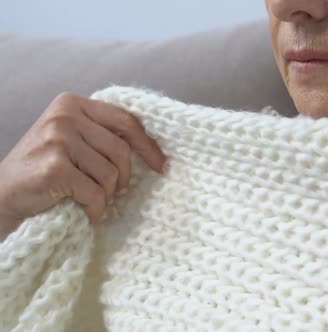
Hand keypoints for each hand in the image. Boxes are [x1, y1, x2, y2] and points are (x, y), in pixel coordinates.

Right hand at [0, 92, 165, 234]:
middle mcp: (65, 116)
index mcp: (72, 103)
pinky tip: (85, 212)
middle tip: (111, 192)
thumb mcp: (71, 139)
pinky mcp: (55, 167)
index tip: (161, 165)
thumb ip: (101, 134)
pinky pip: (95, 193)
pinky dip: (95, 209)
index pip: (126, 121)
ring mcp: (58, 140)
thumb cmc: (42, 170)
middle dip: (122, 178)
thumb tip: (152, 147)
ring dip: (105, 195)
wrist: (1, 196)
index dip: (148, 145)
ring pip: (110, 174)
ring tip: (90, 200)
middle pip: (121, 150)